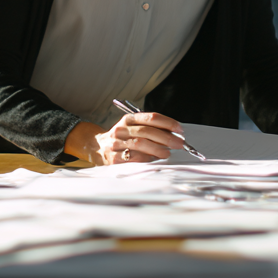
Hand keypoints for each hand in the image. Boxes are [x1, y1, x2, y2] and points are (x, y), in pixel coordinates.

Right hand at [64, 112, 184, 164]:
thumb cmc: (122, 137)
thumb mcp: (132, 127)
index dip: (168, 123)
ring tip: (168, 153)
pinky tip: (154, 160)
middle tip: (179, 143)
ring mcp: (117, 144)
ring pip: (141, 144)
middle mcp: (122, 129)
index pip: (151, 117)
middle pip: (147, 131)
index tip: (179, 129)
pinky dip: (147, 159)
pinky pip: (134, 158)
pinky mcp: (115, 158)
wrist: (97, 147)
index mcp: (128, 119)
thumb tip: (173, 134)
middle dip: (166, 137)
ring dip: (158, 149)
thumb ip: (150, 129)